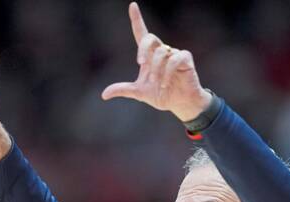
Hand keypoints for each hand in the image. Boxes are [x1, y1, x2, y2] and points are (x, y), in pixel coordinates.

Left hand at [101, 2, 211, 121]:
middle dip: (143, 49)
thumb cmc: (161, 94)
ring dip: (156, 71)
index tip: (132, 5)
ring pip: (161, 53)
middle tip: (139, 64)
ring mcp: (174, 53)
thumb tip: (104, 94)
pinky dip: (167, 74)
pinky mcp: (185, 59)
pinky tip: (165, 85)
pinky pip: (174, 60)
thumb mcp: (139, 92)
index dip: (137, 19)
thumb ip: (123, 90)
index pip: (142, 33)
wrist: (179, 104)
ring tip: (158, 85)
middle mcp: (161, 51)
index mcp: (149, 55)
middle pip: (150, 38)